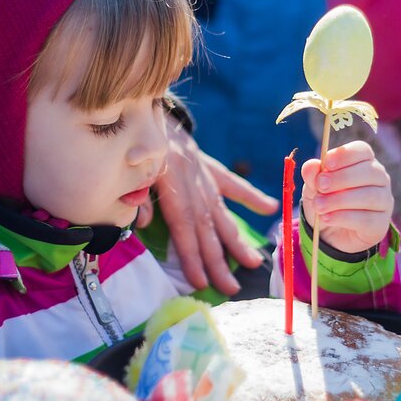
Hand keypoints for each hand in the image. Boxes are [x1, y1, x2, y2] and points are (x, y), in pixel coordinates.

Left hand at [140, 119, 279, 293]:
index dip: (192, 256)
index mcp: (172, 185)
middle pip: (207, 228)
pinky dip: (251, 196)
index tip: (200, 282)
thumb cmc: (136, 146)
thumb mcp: (131, 169)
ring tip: (252, 263)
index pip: (184, 228)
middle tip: (232, 289)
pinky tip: (270, 209)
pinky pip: (232, 184)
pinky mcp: (210, 167)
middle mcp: (194, 184)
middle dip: (218, 261)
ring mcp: (205, 176)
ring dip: (236, 240)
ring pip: (222, 213)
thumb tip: (143, 221)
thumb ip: (138, 196)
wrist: (147, 110)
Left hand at [300, 140, 393, 255]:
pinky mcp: (381, 224)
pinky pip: (367, 219)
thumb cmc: (325, 202)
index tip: (327, 163)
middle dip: (341, 178)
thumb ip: (312, 176)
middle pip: (369, 171)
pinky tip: (327, 218)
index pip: (362, 150)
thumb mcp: (313, 188)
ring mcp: (384, 201)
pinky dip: (343, 218)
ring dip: (340, 200)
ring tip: (319, 206)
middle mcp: (379, 179)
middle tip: (320, 185)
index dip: (345, 154)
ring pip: (370, 196)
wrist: (330, 234)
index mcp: (364, 162)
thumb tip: (311, 166)